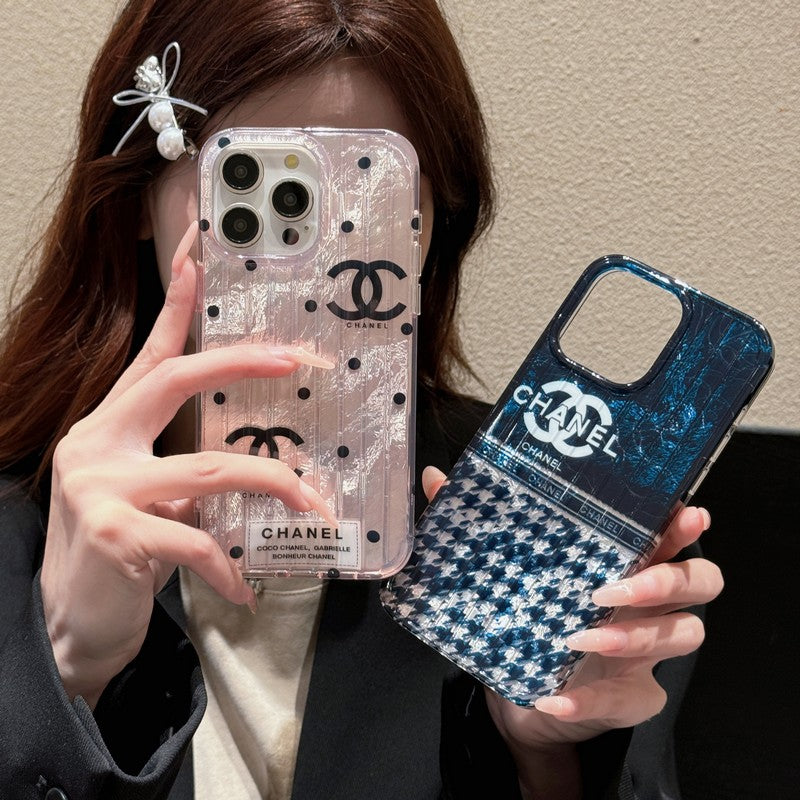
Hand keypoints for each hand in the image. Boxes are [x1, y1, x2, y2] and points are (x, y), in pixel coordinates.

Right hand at [41, 222, 333, 707]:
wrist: (71, 627)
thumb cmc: (118, 558)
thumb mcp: (151, 500)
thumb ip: (183, 469)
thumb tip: (250, 463)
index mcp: (110, 429)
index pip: (149, 357)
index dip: (174, 305)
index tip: (197, 254)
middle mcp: (96, 444)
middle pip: (174, 381)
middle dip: (239, 362)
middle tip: (292, 359)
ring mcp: (99, 487)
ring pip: (210, 466)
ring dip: (273, 483)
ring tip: (311, 503)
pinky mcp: (113, 534)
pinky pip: (198, 539)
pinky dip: (231, 566)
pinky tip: (244, 589)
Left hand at [421, 466, 721, 797]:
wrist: (517, 697)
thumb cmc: (524, 618)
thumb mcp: (503, 570)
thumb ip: (476, 523)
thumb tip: (436, 477)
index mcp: (624, 563)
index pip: (670, 536)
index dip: (683, 526)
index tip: (685, 513)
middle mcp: (647, 604)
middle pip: (701, 582)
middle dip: (668, 579)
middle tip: (615, 585)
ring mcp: (647, 654)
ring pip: (681, 636)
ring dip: (633, 636)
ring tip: (579, 640)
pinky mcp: (632, 699)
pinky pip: (626, 700)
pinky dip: (588, 700)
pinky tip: (553, 697)